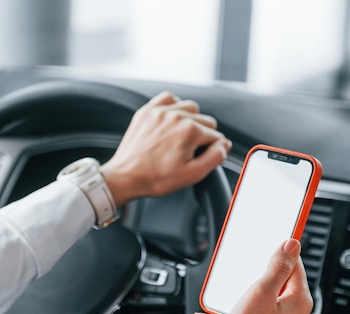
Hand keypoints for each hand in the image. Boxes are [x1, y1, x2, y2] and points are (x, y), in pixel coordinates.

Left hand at [100, 91, 231, 206]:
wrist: (125, 177)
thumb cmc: (155, 178)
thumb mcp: (192, 175)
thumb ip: (214, 158)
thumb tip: (224, 145)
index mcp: (190, 131)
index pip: (215, 136)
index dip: (213, 150)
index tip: (204, 158)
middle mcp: (176, 116)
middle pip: (206, 121)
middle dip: (204, 136)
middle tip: (192, 152)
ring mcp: (160, 111)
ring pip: (190, 107)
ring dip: (192, 120)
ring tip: (184, 137)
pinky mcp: (147, 111)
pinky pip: (168, 98)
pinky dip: (174, 106)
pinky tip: (172, 120)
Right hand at [193, 239, 312, 313]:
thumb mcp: (260, 292)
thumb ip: (278, 267)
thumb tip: (292, 246)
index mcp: (299, 301)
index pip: (296, 266)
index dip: (281, 254)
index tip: (270, 246)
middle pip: (279, 285)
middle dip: (257, 280)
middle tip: (244, 278)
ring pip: (264, 303)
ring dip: (242, 300)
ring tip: (226, 302)